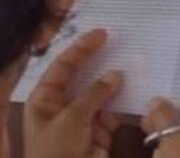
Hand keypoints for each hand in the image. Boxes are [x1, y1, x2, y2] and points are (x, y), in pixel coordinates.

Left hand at [23, 29, 121, 157]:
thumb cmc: (56, 154)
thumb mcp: (70, 121)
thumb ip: (94, 95)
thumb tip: (115, 75)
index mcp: (44, 99)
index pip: (63, 65)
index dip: (81, 48)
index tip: (102, 34)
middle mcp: (62, 105)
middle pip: (83, 77)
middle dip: (101, 64)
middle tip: (122, 44)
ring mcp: (81, 119)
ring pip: (101, 94)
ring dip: (115, 84)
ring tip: (133, 66)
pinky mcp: (98, 133)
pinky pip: (112, 112)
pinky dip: (123, 105)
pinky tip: (135, 92)